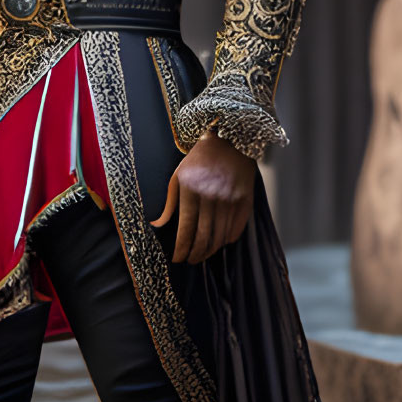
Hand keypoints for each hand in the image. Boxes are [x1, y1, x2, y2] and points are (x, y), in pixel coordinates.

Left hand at [150, 132, 255, 264]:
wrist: (230, 141)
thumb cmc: (199, 159)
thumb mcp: (178, 175)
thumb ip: (169, 203)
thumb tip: (157, 225)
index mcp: (191, 189)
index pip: (186, 229)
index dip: (181, 249)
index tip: (177, 259)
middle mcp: (211, 196)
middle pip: (204, 238)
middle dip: (195, 254)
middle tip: (190, 260)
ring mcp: (230, 199)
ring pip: (220, 237)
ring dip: (210, 251)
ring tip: (202, 255)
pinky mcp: (245, 201)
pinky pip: (236, 230)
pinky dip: (226, 241)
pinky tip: (219, 243)